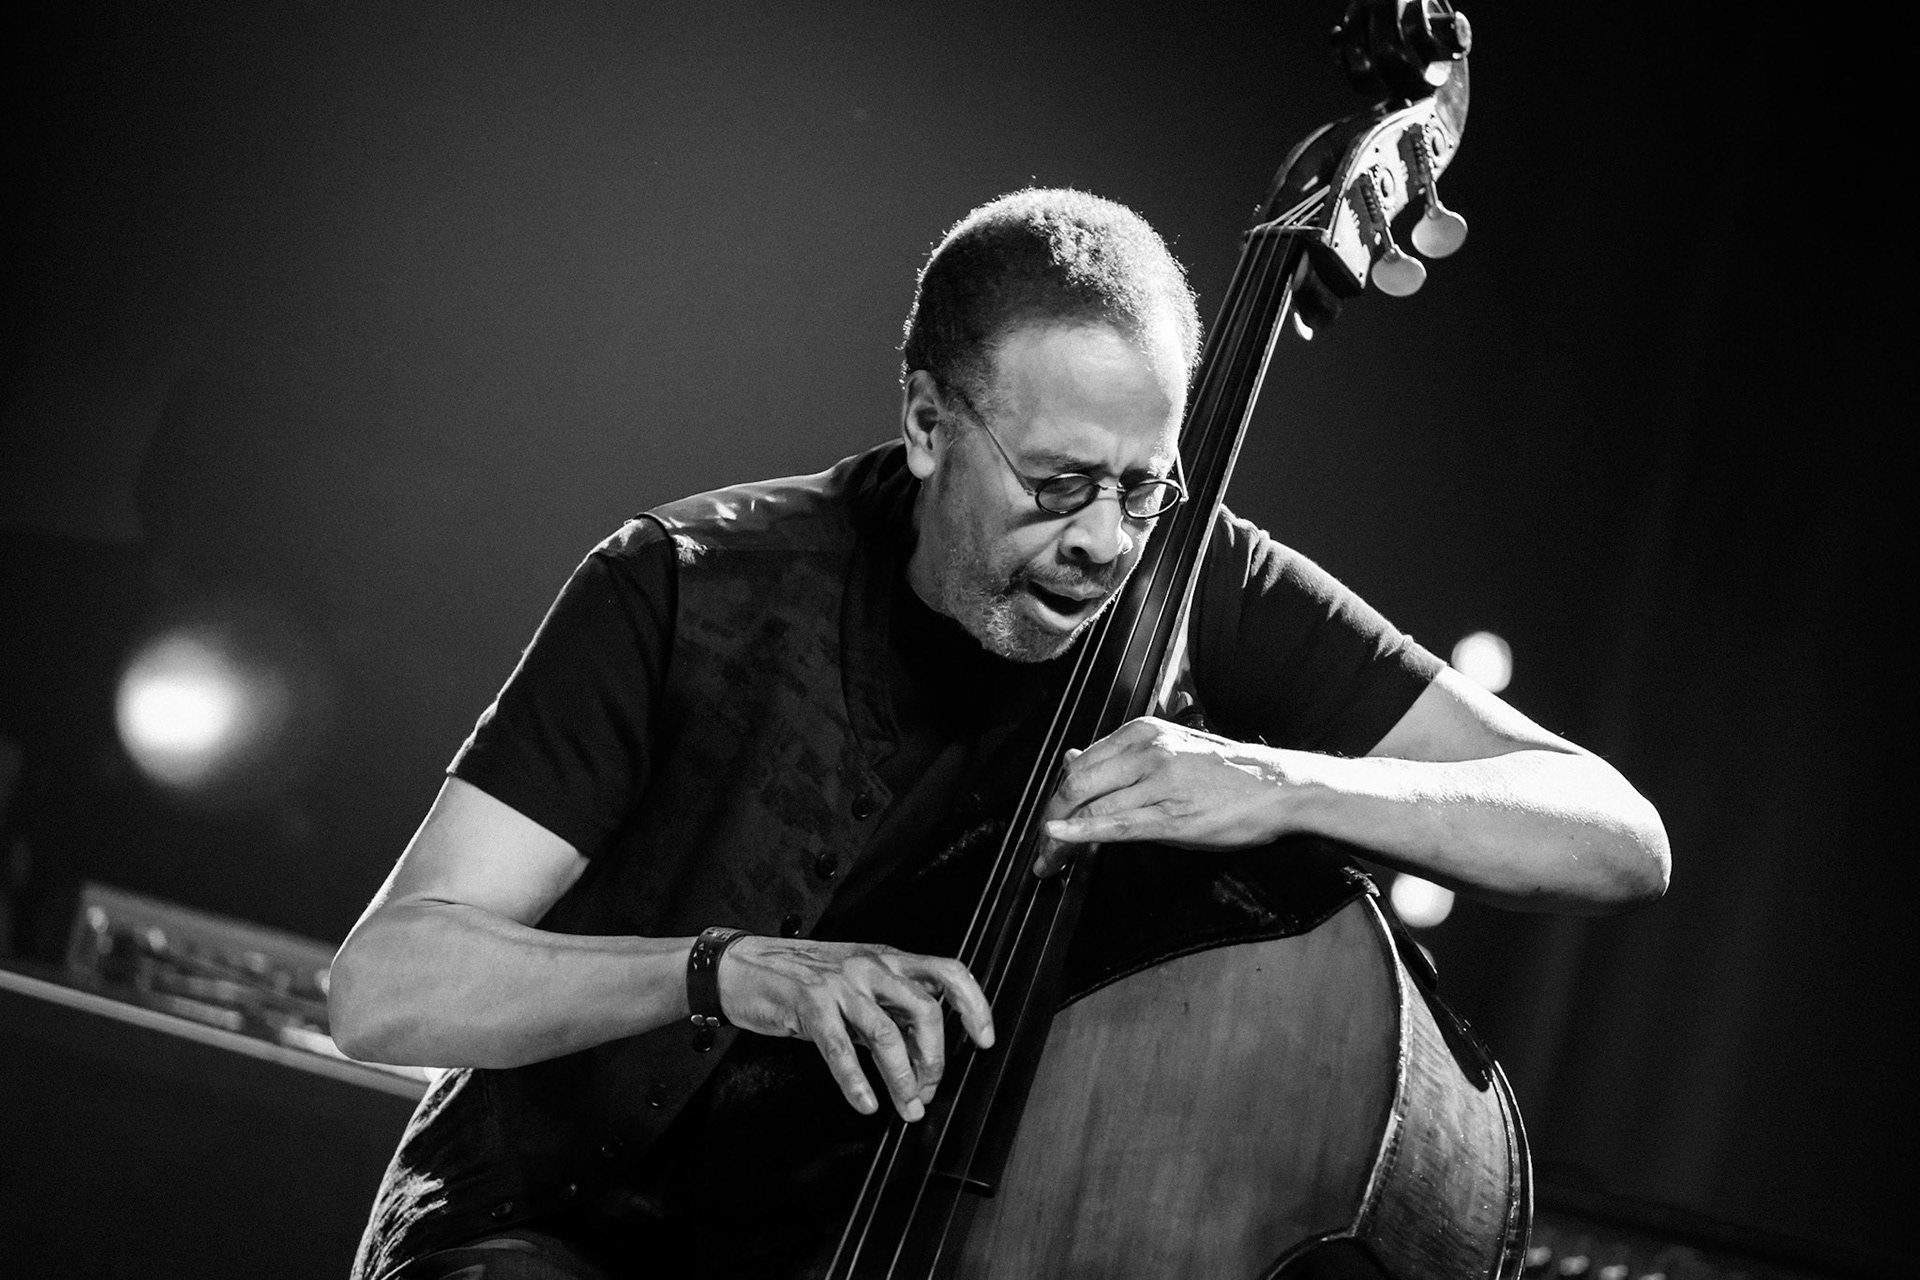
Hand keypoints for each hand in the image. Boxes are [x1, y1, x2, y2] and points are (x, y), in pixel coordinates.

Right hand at [716, 937, 994, 1121]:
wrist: (742, 966)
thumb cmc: (801, 977)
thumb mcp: (855, 981)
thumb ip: (890, 1005)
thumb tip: (926, 1048)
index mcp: (887, 959)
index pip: (947, 973)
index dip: (973, 1006)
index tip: (984, 1040)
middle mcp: (870, 966)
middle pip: (924, 1011)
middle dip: (934, 1060)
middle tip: (927, 1091)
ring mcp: (840, 984)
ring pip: (887, 1035)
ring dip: (902, 1079)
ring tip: (906, 1107)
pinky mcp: (810, 1005)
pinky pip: (841, 1050)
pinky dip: (857, 1083)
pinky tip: (865, 1103)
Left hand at [1034, 715, 1301, 875]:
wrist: (1279, 786)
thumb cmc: (1225, 773)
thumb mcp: (1169, 750)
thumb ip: (1119, 757)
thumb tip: (1070, 759)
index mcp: (1142, 732)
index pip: (1080, 764)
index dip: (1056, 797)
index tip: (1047, 822)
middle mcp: (1147, 752)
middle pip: (1076, 785)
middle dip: (1050, 820)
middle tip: (1041, 851)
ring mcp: (1159, 783)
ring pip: (1091, 808)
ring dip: (1061, 840)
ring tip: (1049, 863)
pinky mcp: (1173, 816)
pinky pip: (1117, 825)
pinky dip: (1081, 833)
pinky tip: (1059, 840)